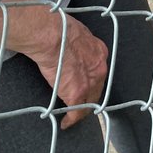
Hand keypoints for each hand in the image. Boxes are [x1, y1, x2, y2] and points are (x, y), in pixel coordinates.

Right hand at [31, 13, 107, 129]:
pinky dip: (70, 119)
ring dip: (82, 110)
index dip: (91, 80)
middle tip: (81, 105)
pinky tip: (65, 123)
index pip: (98, 72)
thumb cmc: (58, 29)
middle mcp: (99, 68)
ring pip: (89, 102)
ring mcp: (90, 82)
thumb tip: (70, 49)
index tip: (86, 85)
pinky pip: (76, 112)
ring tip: (74, 116)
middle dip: (90, 97)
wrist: (52, 35)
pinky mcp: (77, 93)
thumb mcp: (77, 34)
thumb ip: (78, 45)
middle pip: (97, 89)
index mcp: (99, 52)